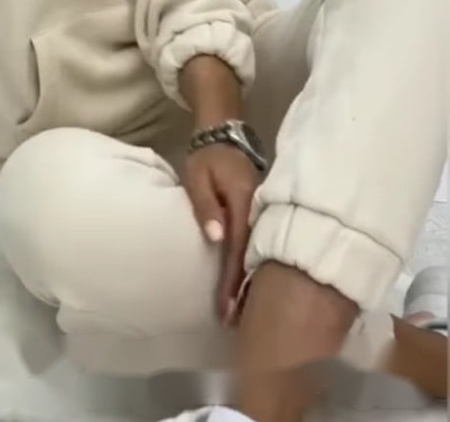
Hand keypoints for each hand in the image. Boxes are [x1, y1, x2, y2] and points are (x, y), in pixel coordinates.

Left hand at [182, 144, 259, 326]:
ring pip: (255, 252)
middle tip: (232, 321)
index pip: (237, 248)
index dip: (231, 281)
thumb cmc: (206, 157)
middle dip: (242, 289)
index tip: (225, 309)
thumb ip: (206, 206)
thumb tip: (215, 238)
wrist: (222, 134)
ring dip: (246, 280)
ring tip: (238, 310)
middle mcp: (256, 211)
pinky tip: (244, 282)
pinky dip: (248, 264)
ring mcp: (258, 213)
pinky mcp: (256, 214)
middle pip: (251, 256)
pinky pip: (253, 243)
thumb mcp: (198, 177)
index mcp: (243, 202)